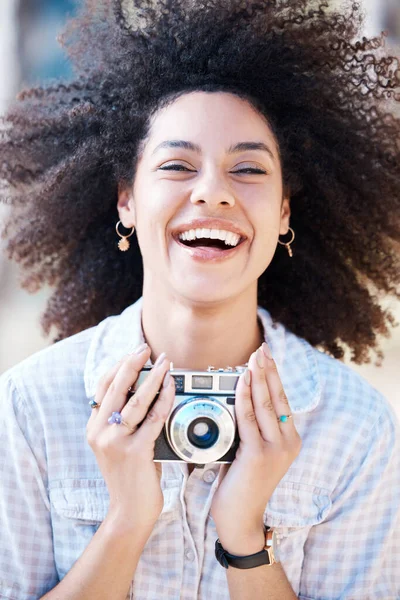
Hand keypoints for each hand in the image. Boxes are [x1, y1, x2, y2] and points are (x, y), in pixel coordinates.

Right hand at [86, 344, 174, 539]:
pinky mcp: (135, 452)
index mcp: (93, 428)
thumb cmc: (129, 475)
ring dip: (153, 378)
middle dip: (133, 364)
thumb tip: (141, 388)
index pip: (102, 388)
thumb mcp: (116, 444)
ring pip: (136, 401)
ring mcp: (116, 443)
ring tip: (165, 363)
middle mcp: (100, 433)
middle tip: (147, 349)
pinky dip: (165, 400)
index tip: (134, 353)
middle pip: (116, 388)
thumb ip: (122, 421)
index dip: (118, 367)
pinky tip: (173, 389)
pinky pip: (154, 419)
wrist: (129, 511)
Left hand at [210, 343, 301, 554]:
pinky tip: (241, 382)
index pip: (282, 400)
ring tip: (253, 359)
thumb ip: (251, 428)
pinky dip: (244, 398)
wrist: (240, 519)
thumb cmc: (241, 483)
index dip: (274, 376)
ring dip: (257, 378)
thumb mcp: (252, 451)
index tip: (267, 357)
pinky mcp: (258, 455)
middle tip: (262, 349)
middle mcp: (287, 442)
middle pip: (277, 397)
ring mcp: (275, 450)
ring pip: (265, 405)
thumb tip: (238, 397)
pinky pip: (248, 419)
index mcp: (289, 440)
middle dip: (268, 370)